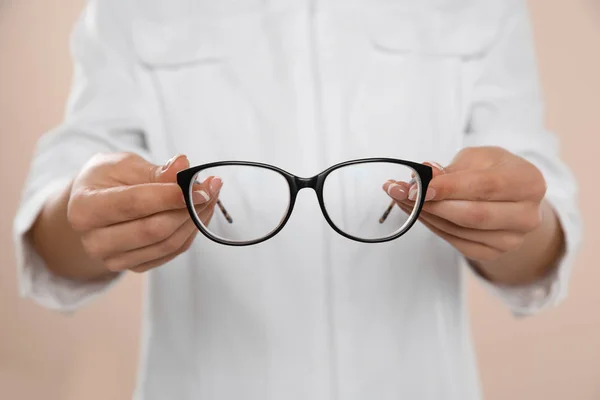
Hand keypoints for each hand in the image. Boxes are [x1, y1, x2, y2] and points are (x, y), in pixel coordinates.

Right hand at [67, 153, 220, 272]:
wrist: (94, 204)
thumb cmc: (106, 180)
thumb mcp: (124, 165)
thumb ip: (154, 171)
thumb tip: (182, 166)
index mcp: (84, 209)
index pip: (133, 204)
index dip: (170, 196)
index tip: (199, 186)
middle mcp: (95, 241)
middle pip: (154, 229)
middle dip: (190, 207)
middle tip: (211, 187)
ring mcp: (115, 259)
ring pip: (168, 243)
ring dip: (196, 219)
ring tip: (210, 195)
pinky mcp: (136, 266)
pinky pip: (173, 251)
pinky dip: (192, 230)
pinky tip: (200, 211)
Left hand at [384, 146, 548, 262]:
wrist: (511, 198)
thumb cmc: (494, 171)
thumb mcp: (479, 158)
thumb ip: (454, 168)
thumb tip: (425, 176)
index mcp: (530, 183)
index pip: (487, 186)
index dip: (450, 187)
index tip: (419, 185)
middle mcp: (527, 216)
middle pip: (472, 214)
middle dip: (431, 203)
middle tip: (399, 191)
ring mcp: (511, 240)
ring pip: (459, 230)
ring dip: (424, 213)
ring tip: (400, 197)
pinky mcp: (492, 253)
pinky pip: (454, 241)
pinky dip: (431, 225)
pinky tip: (416, 211)